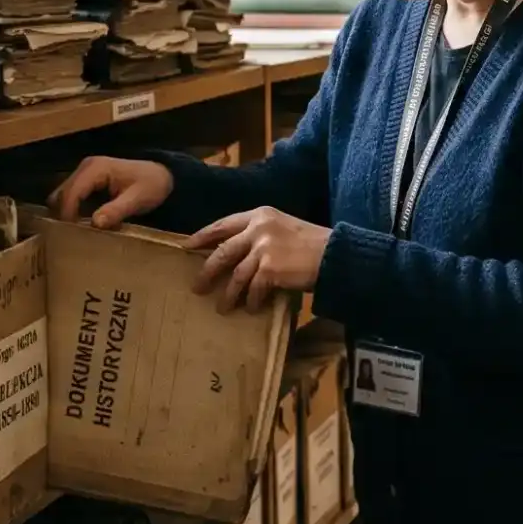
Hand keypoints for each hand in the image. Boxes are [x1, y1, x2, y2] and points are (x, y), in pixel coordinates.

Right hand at [50, 156, 174, 227]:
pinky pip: (71, 196)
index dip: (68, 214)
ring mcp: (84, 173)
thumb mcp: (138, 199)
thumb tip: (96, 223)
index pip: (72, 192)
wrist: (162, 176)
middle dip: (64, 214)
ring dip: (66, 212)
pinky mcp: (86, 180)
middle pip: (62, 193)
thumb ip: (117, 210)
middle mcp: (86, 167)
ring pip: (63, 195)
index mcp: (96, 169)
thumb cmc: (152, 186)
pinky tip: (81, 225)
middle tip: (71, 236)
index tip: (70, 234)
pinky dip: (72, 210)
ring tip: (75, 232)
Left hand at [189, 207, 330, 311]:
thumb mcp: (283, 227)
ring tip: (222, 308)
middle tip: (197, 286)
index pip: (224, 224)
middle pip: (223, 251)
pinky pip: (253, 289)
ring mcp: (263, 248)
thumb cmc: (313, 243)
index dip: (203, 236)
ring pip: (236, 275)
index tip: (188, 245)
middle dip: (207, 271)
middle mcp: (258, 229)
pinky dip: (252, 300)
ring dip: (228, 294)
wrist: (335, 254)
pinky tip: (252, 308)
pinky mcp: (270, 269)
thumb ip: (260, 234)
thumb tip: (236, 254)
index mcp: (260, 215)